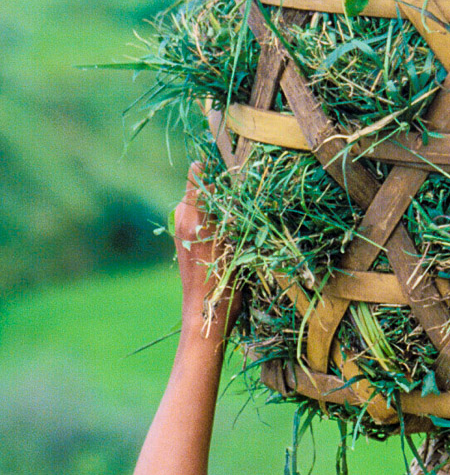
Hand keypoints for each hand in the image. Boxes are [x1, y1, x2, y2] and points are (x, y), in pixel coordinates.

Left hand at [174, 163, 241, 341]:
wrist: (203, 316)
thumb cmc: (223, 285)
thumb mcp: (234, 246)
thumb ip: (231, 214)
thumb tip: (238, 185)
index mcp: (193, 216)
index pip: (199, 174)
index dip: (215, 163)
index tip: (232, 158)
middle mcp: (182, 219)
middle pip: (200, 186)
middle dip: (220, 184)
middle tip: (244, 185)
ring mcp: (180, 230)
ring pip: (200, 202)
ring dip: (217, 202)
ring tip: (239, 209)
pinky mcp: (182, 241)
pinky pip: (197, 217)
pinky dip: (212, 216)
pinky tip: (229, 229)